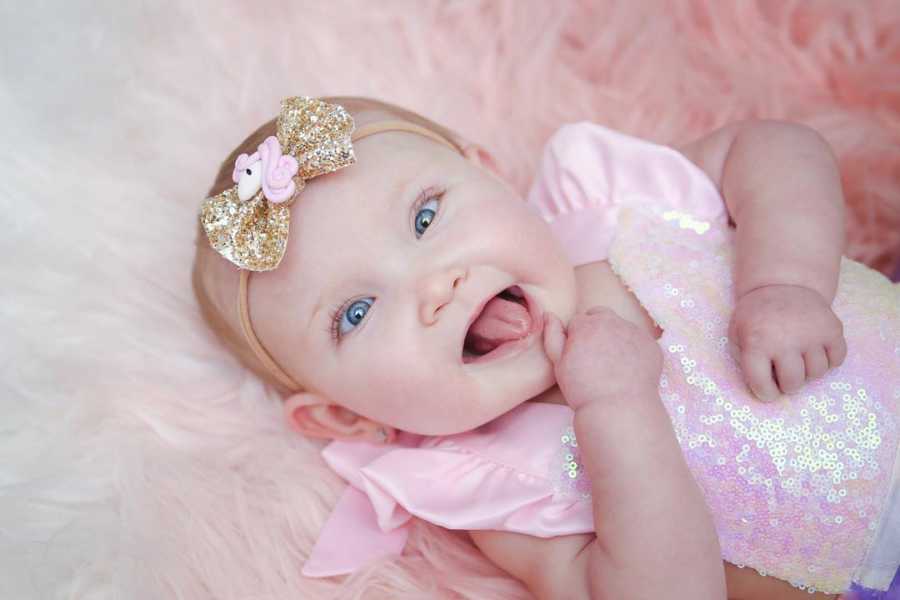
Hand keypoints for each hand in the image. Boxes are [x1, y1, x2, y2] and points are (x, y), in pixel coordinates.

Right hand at [543, 307, 662, 410]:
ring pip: (621, 327)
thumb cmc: (583, 388)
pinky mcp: (652, 345)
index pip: (578, 322)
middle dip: (596, 329)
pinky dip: (634, 350)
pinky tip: (629, 370)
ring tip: (612, 365)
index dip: (576, 339)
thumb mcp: (559, 363)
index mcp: (587, 324)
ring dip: (616, 337)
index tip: (578, 357)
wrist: (618, 409)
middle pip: (601, 315)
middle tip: (595, 356)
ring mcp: (635, 332)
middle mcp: (613, 321)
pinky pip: (640, 341)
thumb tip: (549, 314)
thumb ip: (552, 335)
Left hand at [729, 284, 846, 400]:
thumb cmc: (757, 316)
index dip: (765, 393)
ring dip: (808, 371)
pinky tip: (815, 350)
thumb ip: (743, 360)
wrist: (783, 284)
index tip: (767, 389)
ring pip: (817, 373)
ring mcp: (811, 334)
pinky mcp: (833, 328)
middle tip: (784, 373)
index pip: (763, 385)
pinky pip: (837, 360)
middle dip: (788, 385)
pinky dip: (828, 360)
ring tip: (798, 357)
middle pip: (794, 383)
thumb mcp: (737, 334)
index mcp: (756, 342)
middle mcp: (785, 339)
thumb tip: (761, 385)